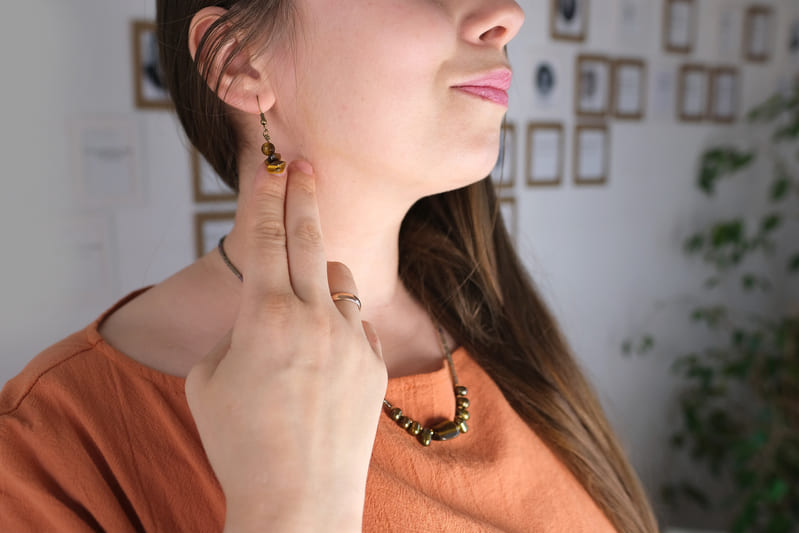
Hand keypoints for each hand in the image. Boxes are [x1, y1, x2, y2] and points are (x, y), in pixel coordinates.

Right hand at [185, 160, 387, 531]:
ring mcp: (352, 341)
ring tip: (300, 313)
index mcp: (265, 317)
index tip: (271, 164)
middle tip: (305, 164)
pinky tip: (322, 363)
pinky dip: (339, 327)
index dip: (267, 195)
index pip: (266, 237)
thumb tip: (263, 310)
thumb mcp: (211, 378)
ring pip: (340, 281)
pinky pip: (357, 325)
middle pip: (311, 238)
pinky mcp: (375, 365)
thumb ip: (238, 330)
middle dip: (305, 194)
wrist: (297, 501)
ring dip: (321, 278)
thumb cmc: (240, 444)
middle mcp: (315, 319)